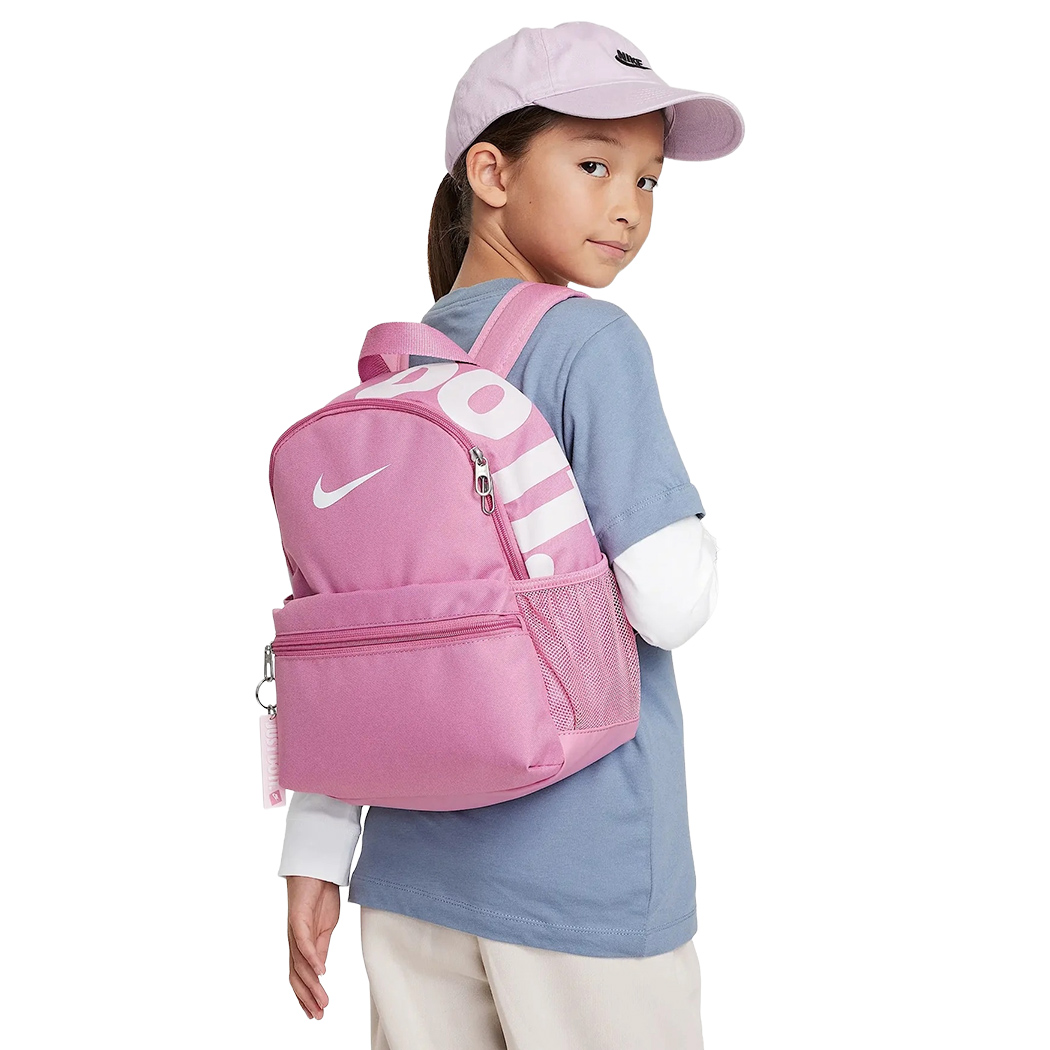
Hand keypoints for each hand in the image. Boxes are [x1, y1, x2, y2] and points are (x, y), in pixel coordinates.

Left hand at [286, 875, 339, 1018]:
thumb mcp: (326, 927)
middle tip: (318, 1016)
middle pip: (297, 976)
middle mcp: (295, 942)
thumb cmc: (320, 896)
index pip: (300, 976)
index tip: (314, 1014)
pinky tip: (321, 971)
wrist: (316, 869)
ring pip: (300, 965)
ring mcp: (295, 932)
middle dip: (307, 998)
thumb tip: (321, 970)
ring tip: (323, 1000)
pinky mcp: (298, 919)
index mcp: (302, 945)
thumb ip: (322, 947)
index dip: (305, 996)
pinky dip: (312, 959)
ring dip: (312, 985)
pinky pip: (304, 943)